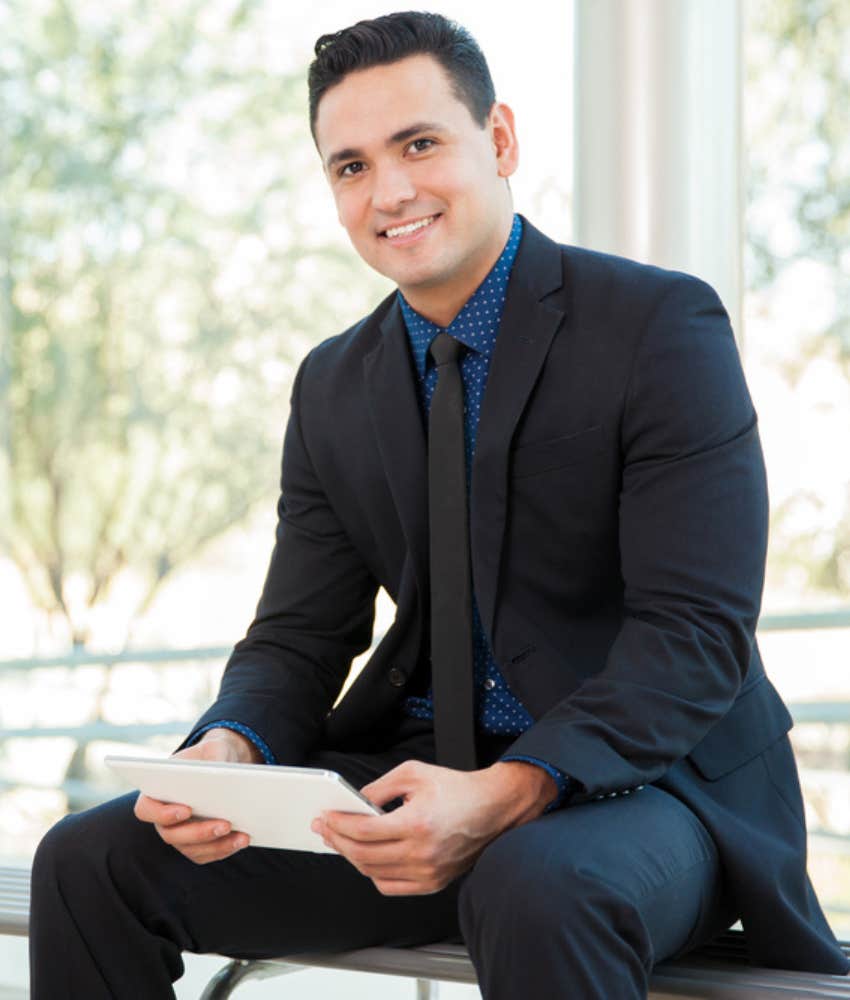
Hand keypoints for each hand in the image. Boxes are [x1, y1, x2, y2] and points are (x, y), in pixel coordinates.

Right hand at [133, 728, 259, 863]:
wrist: (224, 766)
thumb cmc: (212, 754)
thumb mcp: (213, 747)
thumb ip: (213, 756)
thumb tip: (221, 775)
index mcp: (156, 791)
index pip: (146, 809)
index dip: (162, 814)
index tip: (186, 809)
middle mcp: (163, 818)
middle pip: (171, 835)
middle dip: (199, 832)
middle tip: (225, 824)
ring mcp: (179, 834)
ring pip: (191, 849)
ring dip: (217, 845)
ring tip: (242, 836)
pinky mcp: (197, 845)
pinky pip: (207, 854)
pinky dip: (225, 848)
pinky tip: (243, 839)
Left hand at [312, 759, 555, 895]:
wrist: (494, 809)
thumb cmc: (457, 788)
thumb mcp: (415, 773)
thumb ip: (380, 787)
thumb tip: (355, 802)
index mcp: (417, 823)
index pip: (364, 831)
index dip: (339, 825)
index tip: (325, 817)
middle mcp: (422, 853)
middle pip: (364, 855)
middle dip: (338, 840)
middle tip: (325, 828)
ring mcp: (428, 873)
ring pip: (374, 873)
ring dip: (352, 857)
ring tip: (341, 841)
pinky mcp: (433, 883)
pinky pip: (391, 886)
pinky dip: (373, 874)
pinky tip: (366, 858)